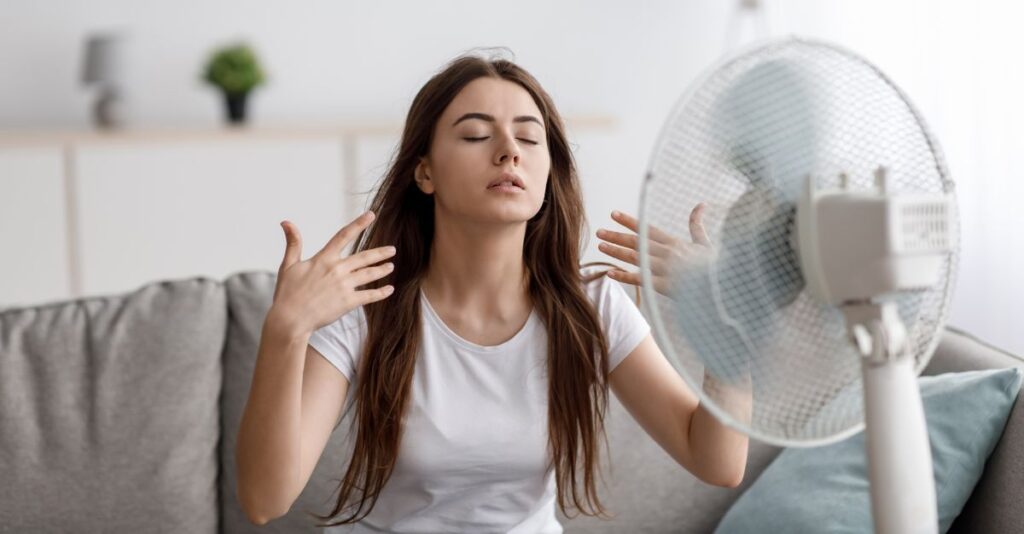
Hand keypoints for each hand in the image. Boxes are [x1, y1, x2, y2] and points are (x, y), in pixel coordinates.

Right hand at [266, 210, 396, 336]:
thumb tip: (286, 222)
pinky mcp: (348, 302)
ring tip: (391, 267)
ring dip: (382, 270)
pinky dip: (381, 292)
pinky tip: (389, 289)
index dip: (359, 224)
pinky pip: (370, 295)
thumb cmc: (287, 293)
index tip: (371, 215)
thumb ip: (293, 243)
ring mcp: (344, 286)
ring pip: (369, 274)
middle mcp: (337, 269)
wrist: (290, 319)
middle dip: (380, 253)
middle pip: (364, 257)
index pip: (344, 235)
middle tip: (392, 250)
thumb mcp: (288, 265)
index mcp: (324, 259)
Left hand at [595, 203, 714, 298]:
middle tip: (599, 232)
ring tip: (600, 246)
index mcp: (676, 243)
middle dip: (616, 236)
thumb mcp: (706, 243)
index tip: (614, 214)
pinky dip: (624, 276)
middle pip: (636, 242)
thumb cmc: (716, 267)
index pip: (647, 229)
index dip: (630, 221)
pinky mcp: (664, 286)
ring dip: (616, 252)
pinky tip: (610, 272)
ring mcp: (665, 269)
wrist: (725, 286)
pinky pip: (640, 279)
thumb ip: (697, 225)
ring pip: (635, 257)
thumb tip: (701, 204)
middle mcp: (668, 253)